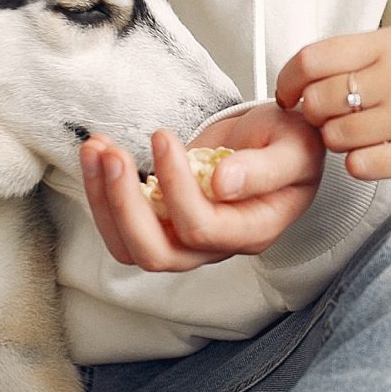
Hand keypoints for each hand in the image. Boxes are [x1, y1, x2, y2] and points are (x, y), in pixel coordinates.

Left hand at [80, 102, 323, 273]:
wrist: (275, 142)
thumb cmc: (291, 145)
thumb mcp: (295, 147)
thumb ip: (266, 169)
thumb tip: (223, 184)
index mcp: (253, 230)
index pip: (202, 228)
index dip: (175, 188)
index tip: (163, 138)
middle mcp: (215, 245)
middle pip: (156, 253)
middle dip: (124, 205)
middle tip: (112, 155)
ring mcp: (185, 237)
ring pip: (130, 245)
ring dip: (103, 200)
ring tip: (96, 150)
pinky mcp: (163, 220)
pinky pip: (121, 224)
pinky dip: (101, 191)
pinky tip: (98, 154)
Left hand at [275, 28, 390, 181]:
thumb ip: (374, 57)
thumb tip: (316, 76)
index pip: (313, 59)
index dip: (289, 82)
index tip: (289, 95)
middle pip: (318, 101)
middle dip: (314, 117)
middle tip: (330, 122)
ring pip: (336, 137)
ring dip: (341, 143)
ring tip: (369, 138)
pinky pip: (362, 166)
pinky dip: (363, 165)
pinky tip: (385, 156)